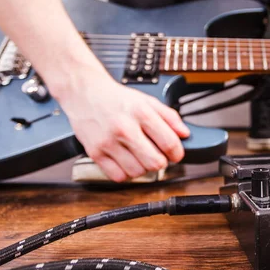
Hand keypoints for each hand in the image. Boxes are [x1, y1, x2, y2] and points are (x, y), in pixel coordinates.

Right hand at [57, 71, 189, 181]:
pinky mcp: (95, 153)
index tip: (176, 154)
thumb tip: (185, 134)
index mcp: (141, 113)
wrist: (84, 92)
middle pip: (155, 162)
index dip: (177, 153)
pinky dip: (125, 173)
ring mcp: (108, 142)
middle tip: (157, 155)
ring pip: (138, 172)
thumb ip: (169, 116)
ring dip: (143, 168)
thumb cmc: (116, 99)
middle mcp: (124, 128)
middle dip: (161, 162)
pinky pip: (118, 177)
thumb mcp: (147, 101)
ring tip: (139, 156)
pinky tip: (125, 161)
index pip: (169, 142)